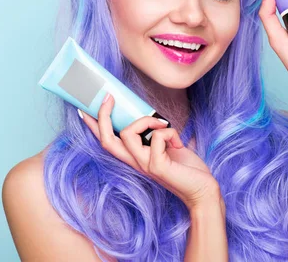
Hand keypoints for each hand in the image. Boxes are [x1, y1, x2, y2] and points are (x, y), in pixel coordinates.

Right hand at [79, 93, 223, 212]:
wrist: (203, 190)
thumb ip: (155, 134)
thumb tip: (153, 115)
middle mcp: (135, 162)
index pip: (106, 141)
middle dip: (103, 116)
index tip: (83, 109)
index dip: (93, 126)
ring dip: (147, 120)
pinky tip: (178, 142)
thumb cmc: (186, 167)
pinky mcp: (157, 166)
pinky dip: (169, 131)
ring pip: (128, 133)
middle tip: (109, 97)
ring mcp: (144, 165)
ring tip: (163, 125)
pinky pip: (156, 137)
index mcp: (134, 157)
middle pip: (106, 140)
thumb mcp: (166, 146)